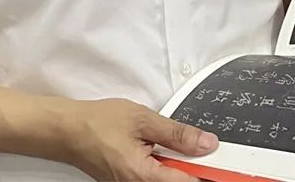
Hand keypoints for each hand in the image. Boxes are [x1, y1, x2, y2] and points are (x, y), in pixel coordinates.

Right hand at [63, 97, 218, 181]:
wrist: (68, 131)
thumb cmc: (98, 123)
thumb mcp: (142, 119)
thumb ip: (177, 133)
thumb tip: (206, 143)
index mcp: (144, 177)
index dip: (210, 173)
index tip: (225, 166)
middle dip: (194, 169)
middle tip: (201, 149)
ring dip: (179, 168)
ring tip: (179, 147)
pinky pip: (156, 180)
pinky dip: (166, 168)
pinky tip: (164, 152)